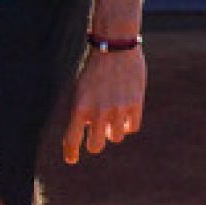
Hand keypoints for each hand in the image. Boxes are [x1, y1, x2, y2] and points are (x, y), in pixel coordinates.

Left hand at [62, 46, 146, 163]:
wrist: (114, 45)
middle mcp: (97, 112)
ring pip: (115, 137)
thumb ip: (84, 110)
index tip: (71, 159)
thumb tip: (90, 131)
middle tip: (96, 136)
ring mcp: (117, 110)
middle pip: (96, 146)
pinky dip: (128, 123)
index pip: (72, 138)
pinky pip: (132, 127)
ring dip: (112, 130)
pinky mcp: (134, 105)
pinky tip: (125, 112)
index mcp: (79, 106)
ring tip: (112, 114)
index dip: (71, 152)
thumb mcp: (81, 88)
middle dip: (95, 142)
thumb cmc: (95, 66)